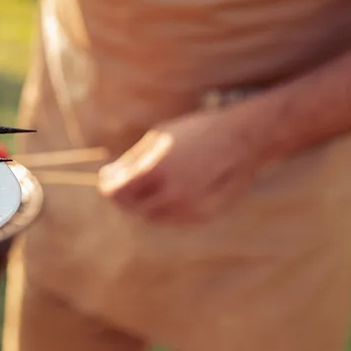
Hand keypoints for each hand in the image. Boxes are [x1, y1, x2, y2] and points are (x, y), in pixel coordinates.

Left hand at [97, 108, 267, 223]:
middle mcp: (171, 195)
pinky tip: (169, 192)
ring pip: (152, 217)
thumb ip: (132, 161)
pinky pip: (173, 219)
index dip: (108, 185)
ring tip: (147, 186)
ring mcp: (189, 208)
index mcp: (156, 172)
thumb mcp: (159, 138)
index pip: (117, 193)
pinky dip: (165, 209)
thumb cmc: (197, 131)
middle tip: (123, 183)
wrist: (243, 138)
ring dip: (144, 204)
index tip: (107, 177)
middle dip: (124, 196)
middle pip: (133, 208)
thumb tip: (111, 177)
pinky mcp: (203, 215)